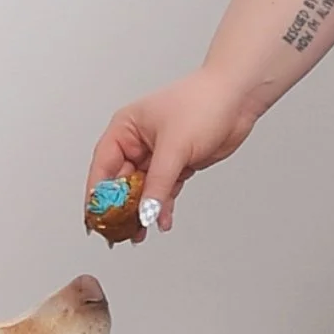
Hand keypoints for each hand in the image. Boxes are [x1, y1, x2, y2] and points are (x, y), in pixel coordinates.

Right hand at [86, 69, 261, 232]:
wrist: (238, 99)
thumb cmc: (203, 102)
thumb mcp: (175, 146)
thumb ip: (159, 183)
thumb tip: (145, 211)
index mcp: (126, 128)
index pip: (103, 166)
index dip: (97, 194)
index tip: (95, 217)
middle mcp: (138, 142)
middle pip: (120, 182)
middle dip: (120, 208)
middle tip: (119, 232)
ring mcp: (158, 155)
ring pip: (143, 190)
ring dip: (142, 211)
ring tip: (139, 233)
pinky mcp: (177, 164)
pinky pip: (164, 190)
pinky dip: (163, 206)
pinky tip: (163, 220)